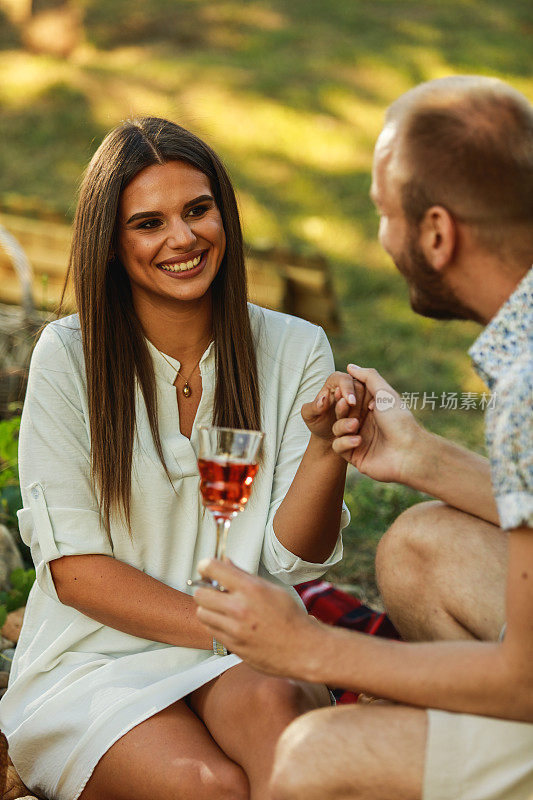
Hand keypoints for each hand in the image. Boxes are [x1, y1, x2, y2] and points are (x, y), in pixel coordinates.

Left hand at [194, 559, 322, 677]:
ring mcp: (234, 630)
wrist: (303, 650)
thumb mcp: (271, 589)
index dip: (206, 566)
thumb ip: (244, 576)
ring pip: (202, 614)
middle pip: (200, 594)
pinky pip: (211, 631)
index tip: (207, 569)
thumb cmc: (291, 617)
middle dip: (205, 591)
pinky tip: (230, 624)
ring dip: (209, 610)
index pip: (212, 568)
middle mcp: (239, 608)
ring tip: (223, 610)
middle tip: (215, 593)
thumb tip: (225, 562)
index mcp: (250, 589)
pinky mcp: (233, 646)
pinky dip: (216, 626)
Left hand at [301, 371, 367, 441]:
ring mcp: (361, 396)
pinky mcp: (368, 406)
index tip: (350, 402)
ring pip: (368, 397)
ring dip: (363, 411)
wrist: (328, 437)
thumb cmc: (318, 423)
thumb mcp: (310, 416)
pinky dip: (373, 414)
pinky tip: (367, 424)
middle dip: (357, 402)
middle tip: (353, 418)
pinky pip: (376, 406)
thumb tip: (323, 398)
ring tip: (356, 425)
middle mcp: (349, 386)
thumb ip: (313, 407)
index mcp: (334, 382)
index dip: (347, 389)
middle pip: (358, 386)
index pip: (343, 379)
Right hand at [332, 365, 423, 483]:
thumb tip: (350, 366)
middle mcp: (363, 423)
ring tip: (356, 426)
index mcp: (370, 409)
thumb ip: (368, 377)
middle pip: (339, 413)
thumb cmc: (398, 420)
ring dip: (343, 425)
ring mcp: (358, 439)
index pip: (348, 399)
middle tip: (346, 405)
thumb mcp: (384, 393)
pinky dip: (345, 442)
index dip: (343, 395)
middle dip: (340, 408)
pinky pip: (338, 446)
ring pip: (336, 429)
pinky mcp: (354, 455)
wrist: (408, 452)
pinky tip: (358, 441)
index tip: (343, 392)